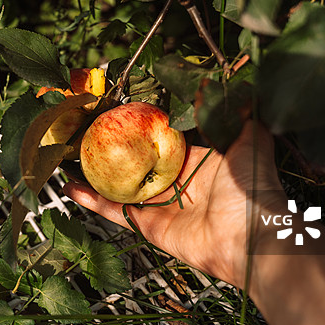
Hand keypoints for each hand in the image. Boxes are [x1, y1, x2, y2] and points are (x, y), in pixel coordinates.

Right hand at [63, 120, 285, 288]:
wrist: (251, 239)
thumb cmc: (253, 188)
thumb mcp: (249, 139)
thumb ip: (233, 114)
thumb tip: (224, 86)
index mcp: (197, 162)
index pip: (163, 140)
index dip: (141, 126)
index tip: (120, 110)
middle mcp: (176, 183)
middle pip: (136, 163)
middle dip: (113, 150)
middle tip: (88, 133)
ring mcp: (160, 206)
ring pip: (119, 187)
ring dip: (95, 174)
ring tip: (71, 158)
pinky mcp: (148, 226)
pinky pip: (115, 211)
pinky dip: (92, 201)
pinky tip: (71, 187)